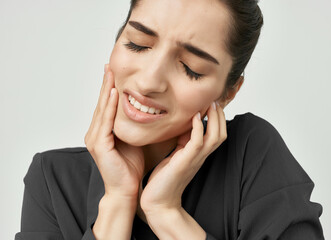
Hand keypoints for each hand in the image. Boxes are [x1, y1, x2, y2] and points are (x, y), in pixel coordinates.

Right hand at [84, 64, 143, 200]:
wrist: (127, 190)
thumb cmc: (132, 167)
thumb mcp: (135, 140)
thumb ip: (135, 125)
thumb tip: (149, 110)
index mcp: (103, 132)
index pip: (108, 105)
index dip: (111, 88)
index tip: (116, 71)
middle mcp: (96, 133)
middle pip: (103, 103)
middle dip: (106, 83)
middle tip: (110, 64)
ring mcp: (95, 139)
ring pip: (103, 109)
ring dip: (107, 89)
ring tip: (111, 72)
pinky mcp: (99, 145)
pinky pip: (106, 122)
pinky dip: (110, 107)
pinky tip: (114, 93)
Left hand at [139, 101, 226, 212]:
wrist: (159, 202)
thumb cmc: (164, 179)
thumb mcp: (176, 155)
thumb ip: (183, 142)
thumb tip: (185, 126)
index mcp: (199, 155)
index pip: (216, 134)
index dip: (218, 119)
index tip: (212, 103)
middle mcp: (201, 156)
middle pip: (221, 133)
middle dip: (220, 116)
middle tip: (214, 100)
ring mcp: (195, 159)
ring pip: (215, 136)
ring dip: (214, 119)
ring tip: (210, 104)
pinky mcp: (185, 161)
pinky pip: (198, 142)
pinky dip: (198, 128)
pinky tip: (195, 117)